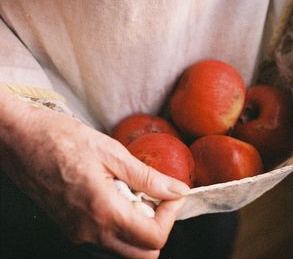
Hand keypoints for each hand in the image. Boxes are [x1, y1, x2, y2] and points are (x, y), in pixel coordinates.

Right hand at [0, 91, 189, 257]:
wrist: (20, 140)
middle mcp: (90, 231)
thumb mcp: (112, 152)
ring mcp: (79, 233)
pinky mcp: (72, 228)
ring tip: (136, 193)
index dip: (171, 215)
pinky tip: (118, 195)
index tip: (172, 193)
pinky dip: (121, 223)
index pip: (154, 238)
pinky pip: (106, 238)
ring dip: (140, 226)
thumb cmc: (61, 140)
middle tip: (157, 196)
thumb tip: (177, 190)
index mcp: (103, 210)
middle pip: (142, 253)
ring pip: (124, 248)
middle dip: (159, 226)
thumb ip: (148, 177)